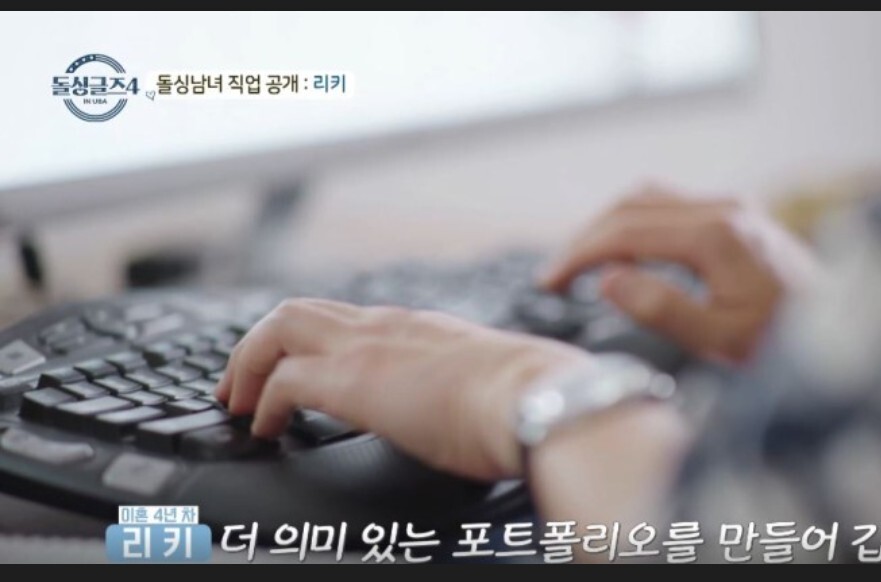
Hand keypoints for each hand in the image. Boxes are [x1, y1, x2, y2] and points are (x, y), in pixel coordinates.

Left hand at [215, 298, 587, 480]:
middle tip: (241, 383)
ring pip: (278, 327)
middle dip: (257, 345)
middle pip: (296, 310)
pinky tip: (265, 427)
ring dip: (249, 364)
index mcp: (413, 326)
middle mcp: (383, 325)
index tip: (290, 371)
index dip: (305, 342)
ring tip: (239, 401)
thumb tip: (460, 407)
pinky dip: (263, 403)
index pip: (342, 319)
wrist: (535, 397)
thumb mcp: (481, 379)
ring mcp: (366, 347)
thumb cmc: (524, 396)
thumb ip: (457, 382)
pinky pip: (284, 381)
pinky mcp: (353, 381)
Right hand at [539, 186, 815, 362]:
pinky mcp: (739, 216)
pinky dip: (638, 224)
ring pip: (651, 197)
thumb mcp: (720, 338)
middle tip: (557, 274)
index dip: (580, 253)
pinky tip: (628, 256)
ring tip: (584, 264)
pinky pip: (673, 205)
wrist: (851, 337)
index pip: (626, 230)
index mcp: (717, 236)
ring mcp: (734, 207)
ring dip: (611, 225)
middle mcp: (725, 208)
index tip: (549, 280)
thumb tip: (606, 280)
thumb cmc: (788, 344)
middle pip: (633, 203)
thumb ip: (660, 308)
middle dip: (588, 236)